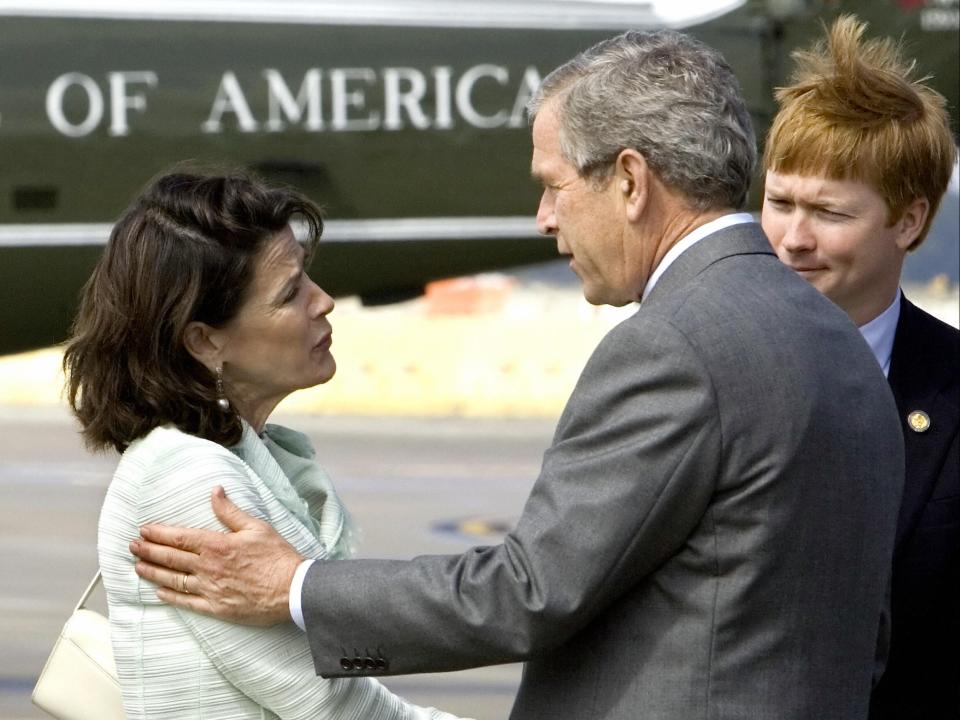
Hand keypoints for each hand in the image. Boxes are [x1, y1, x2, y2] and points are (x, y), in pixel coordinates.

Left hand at [130, 486, 303, 625]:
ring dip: (153, 572)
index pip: (180, 538)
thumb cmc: (277, 557)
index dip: (159, 533)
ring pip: (173, 580)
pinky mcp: (216, 607)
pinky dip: (170, 597)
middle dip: (148, 551)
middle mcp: (208, 567)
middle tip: (132, 546)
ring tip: (137, 567)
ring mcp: (210, 589)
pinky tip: (159, 592)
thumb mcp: (256, 527)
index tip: (144, 529)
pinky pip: (187, 602)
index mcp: (217, 545)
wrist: (292, 589)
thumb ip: (231, 511)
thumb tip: (215, 491)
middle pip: (171, 558)